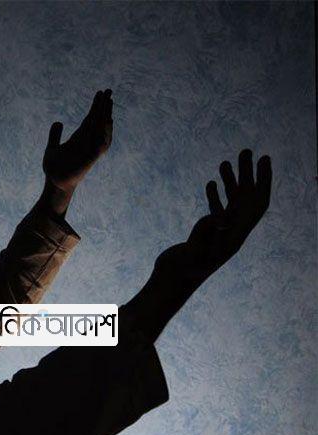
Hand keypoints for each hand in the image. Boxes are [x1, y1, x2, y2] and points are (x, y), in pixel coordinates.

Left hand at [42, 89, 113, 192]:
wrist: (55, 183)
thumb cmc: (54, 168)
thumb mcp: (52, 147)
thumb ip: (55, 135)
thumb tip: (58, 122)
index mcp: (78, 138)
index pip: (89, 119)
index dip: (95, 106)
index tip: (100, 94)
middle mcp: (86, 142)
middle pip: (97, 120)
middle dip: (103, 106)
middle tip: (109, 90)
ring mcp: (89, 149)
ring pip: (100, 129)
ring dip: (105, 116)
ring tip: (108, 102)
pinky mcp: (89, 159)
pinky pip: (100, 144)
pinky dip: (104, 134)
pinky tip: (107, 123)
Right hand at [156, 149, 271, 284]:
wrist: (171, 282)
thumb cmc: (182, 270)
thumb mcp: (194, 251)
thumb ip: (205, 234)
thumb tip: (217, 216)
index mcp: (235, 235)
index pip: (256, 204)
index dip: (263, 181)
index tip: (264, 159)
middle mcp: (231, 232)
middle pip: (247, 198)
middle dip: (249, 175)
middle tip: (246, 151)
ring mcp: (219, 233)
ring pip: (232, 202)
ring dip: (232, 182)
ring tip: (227, 162)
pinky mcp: (207, 234)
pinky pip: (218, 210)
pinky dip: (217, 195)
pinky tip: (211, 183)